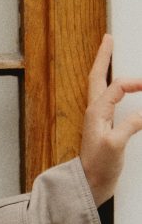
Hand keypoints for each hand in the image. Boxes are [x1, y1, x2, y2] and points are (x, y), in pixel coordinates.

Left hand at [80, 35, 141, 205]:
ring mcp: (97, 118)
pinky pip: (108, 99)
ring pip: (100, 86)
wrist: (89, 185)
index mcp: (96, 112)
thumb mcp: (115, 145)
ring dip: (105, 68)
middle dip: (103, 56)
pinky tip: (119, 88)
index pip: (117, 86)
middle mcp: (94, 111)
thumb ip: (129, 126)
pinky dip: (114, 88)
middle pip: (98, 77)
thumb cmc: (98, 167)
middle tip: (108, 39)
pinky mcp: (103, 127)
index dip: (135, 82)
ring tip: (109, 54)